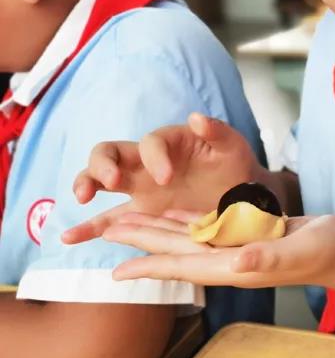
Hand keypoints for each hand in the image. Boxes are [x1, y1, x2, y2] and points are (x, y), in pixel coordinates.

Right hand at [62, 113, 260, 244]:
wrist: (240, 193)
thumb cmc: (234, 163)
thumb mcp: (232, 146)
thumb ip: (217, 132)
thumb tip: (197, 118)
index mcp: (169, 142)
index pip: (150, 143)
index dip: (154, 158)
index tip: (167, 178)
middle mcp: (146, 161)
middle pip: (109, 153)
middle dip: (104, 164)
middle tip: (112, 181)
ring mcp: (139, 187)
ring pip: (99, 182)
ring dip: (85, 186)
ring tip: (81, 200)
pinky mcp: (140, 212)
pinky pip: (107, 219)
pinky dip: (87, 228)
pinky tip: (70, 238)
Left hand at [103, 211, 334, 290]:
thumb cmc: (325, 251)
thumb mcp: (297, 250)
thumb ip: (267, 255)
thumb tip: (238, 259)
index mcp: (236, 265)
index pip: (184, 266)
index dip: (149, 267)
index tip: (116, 272)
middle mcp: (230, 257)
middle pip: (176, 249)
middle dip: (143, 241)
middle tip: (108, 232)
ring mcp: (238, 246)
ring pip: (188, 237)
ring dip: (158, 229)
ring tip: (132, 222)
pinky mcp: (248, 233)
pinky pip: (209, 226)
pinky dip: (188, 220)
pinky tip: (174, 215)